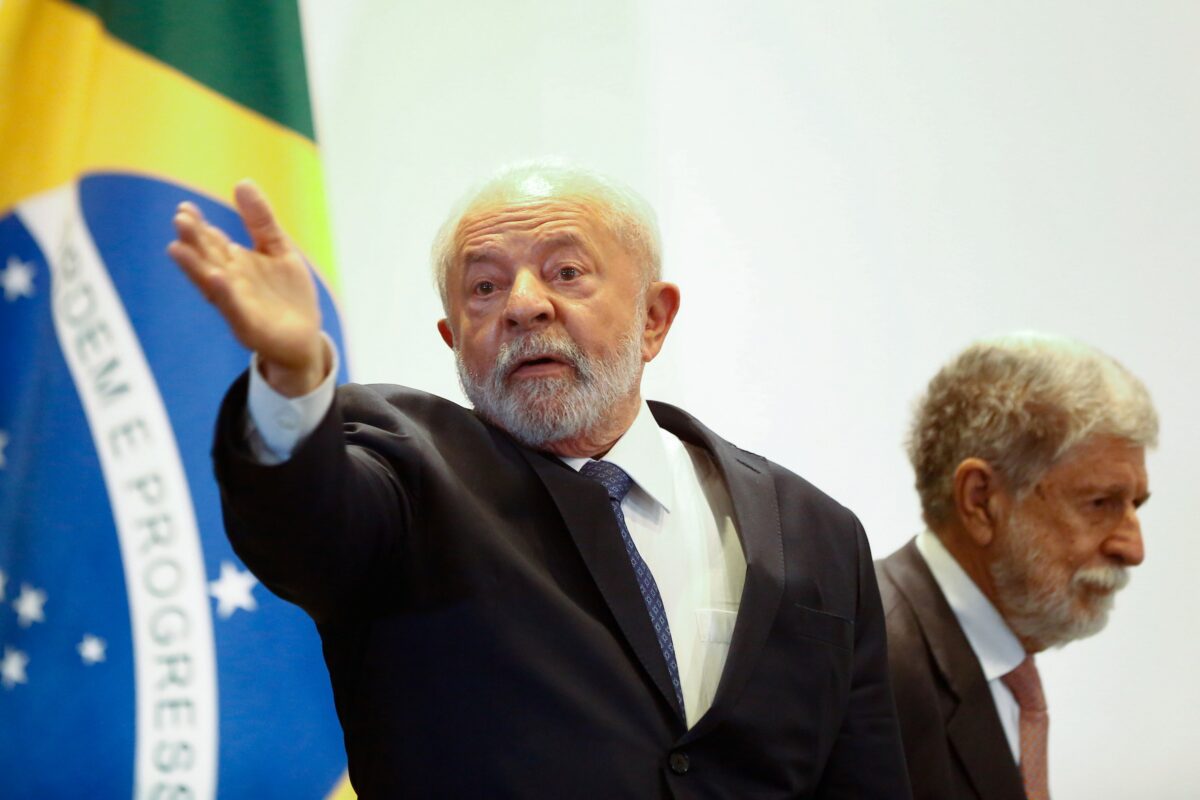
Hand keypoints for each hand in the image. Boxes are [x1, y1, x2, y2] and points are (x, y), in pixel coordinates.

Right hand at [168, 181, 327, 396]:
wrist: (305, 338)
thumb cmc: (287, 294)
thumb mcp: (279, 250)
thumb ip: (261, 221)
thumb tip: (242, 182)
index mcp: (235, 263)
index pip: (211, 241)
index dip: (198, 225)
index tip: (184, 207)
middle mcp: (230, 282)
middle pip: (207, 258)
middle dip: (193, 241)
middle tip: (180, 219)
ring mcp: (237, 305)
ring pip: (212, 283)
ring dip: (196, 266)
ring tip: (178, 248)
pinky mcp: (249, 326)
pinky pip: (234, 309)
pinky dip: (225, 294)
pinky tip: (217, 279)